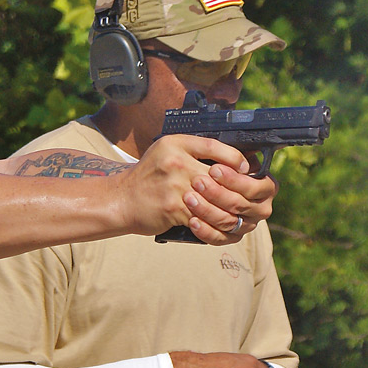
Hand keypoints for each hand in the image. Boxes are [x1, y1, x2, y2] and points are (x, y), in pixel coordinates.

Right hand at [122, 135, 276, 243]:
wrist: (121, 200)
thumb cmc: (148, 177)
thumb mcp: (166, 152)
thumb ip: (194, 151)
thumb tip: (232, 160)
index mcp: (176, 144)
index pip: (215, 146)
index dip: (235, 159)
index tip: (244, 168)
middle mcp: (175, 162)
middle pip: (221, 176)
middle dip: (237, 188)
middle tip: (246, 195)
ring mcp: (174, 186)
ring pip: (216, 199)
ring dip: (228, 209)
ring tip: (235, 212)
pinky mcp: (173, 208)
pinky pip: (203, 217)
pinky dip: (212, 222)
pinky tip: (217, 222)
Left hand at [187, 162, 277, 243]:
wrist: (205, 184)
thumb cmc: (219, 166)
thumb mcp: (227, 157)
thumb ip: (233, 156)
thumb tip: (238, 160)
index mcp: (266, 187)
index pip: (254, 186)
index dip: (233, 179)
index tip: (213, 169)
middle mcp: (260, 208)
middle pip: (240, 204)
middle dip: (216, 193)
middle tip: (196, 182)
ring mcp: (247, 225)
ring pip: (229, 222)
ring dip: (207, 210)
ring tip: (189, 198)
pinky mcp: (232, 237)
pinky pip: (220, 239)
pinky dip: (205, 231)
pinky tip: (192, 221)